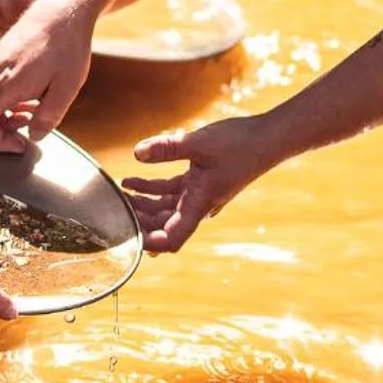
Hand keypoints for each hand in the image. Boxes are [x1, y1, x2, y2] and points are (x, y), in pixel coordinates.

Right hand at [0, 0, 96, 156]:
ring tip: (33, 114)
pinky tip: (29, 99)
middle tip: (24, 142)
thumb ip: (47, 118)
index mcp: (6, 85)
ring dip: (4, 118)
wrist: (64, 8)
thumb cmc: (67, 46)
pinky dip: (6, 101)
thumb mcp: (66, 89)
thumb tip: (32, 135)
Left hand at [121, 115, 279, 254]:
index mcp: (199, 204)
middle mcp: (198, 205)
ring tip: (119, 193)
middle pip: (162, 225)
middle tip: (114, 209)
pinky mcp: (201, 182)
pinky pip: (171, 192)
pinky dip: (152, 189)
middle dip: (137, 220)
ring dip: (142, 204)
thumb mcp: (198, 143)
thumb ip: (166, 149)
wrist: (267, 138)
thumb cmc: (239, 144)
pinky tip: (134, 180)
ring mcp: (199, 194)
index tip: (126, 237)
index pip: (170, 239)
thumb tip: (137, 153)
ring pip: (164, 209)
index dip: (148, 243)